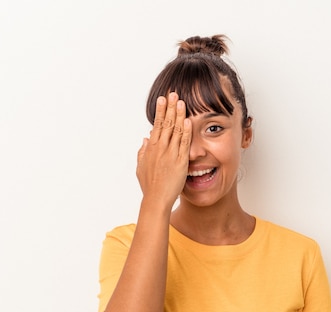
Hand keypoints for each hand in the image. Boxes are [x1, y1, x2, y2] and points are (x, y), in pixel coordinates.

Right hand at [136, 92, 191, 208]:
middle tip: (173, 93)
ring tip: (181, 101)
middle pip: (166, 123)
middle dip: (170, 107)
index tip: (163, 99)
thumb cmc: (149, 186)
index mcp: (151, 148)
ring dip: (179, 114)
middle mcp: (160, 149)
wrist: (156, 199)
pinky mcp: (180, 162)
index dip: (161, 111)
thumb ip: (143, 152)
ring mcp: (170, 154)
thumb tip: (145, 139)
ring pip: (175, 130)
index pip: (157, 125)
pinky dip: (186, 131)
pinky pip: (184, 144)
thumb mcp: (141, 167)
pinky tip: (188, 120)